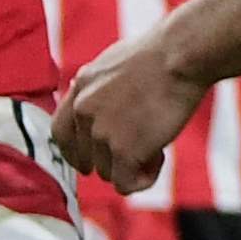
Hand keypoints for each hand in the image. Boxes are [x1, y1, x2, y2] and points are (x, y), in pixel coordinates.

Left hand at [53, 35, 198, 188]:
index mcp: (79, 90)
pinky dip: (144, 179)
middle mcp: (83, 112)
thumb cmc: (159, 55)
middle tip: (141, 149)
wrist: (180, 55)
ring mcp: (101, 133)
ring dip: (132, 166)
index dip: (75, 153)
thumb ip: (96, 88)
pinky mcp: (123, 151)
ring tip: (158, 143)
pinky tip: (160, 158)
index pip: (60, 134)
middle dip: (111, 160)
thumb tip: (84, 97)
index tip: (89, 162)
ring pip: (107, 173)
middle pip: (86, 159)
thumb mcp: (111, 65)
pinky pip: (125, 184)